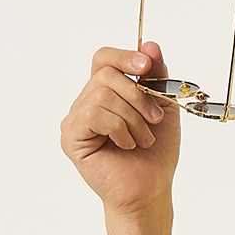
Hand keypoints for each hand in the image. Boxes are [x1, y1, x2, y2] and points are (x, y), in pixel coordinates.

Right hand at [61, 40, 180, 214]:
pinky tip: (125, 145)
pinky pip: (93, 114)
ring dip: (131, 118)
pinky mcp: (71, 137)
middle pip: (106, 73)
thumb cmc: (155, 154)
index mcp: (107, 93)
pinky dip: (118, 128)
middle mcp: (87, 102)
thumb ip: (156, 75)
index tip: (146, 67)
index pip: (104, 59)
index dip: (124, 56)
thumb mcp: (164, 106)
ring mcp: (76, 119)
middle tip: (154, 119)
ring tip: (141, 139)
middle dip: (137, 95)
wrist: (150, 190)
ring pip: (101, 94)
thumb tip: (149, 45)